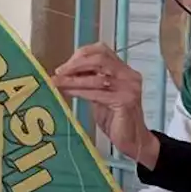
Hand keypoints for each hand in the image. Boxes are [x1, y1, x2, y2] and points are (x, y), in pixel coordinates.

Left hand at [52, 43, 159, 168]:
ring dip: (73, 79)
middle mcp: (129, 75)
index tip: (64, 65)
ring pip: (97, 77)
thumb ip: (90, 81)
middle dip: (76, 64)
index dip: (81, 54)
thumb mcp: (100, 95)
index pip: (102, 50)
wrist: (133, 140)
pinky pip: (97, 93)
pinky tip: (68, 92)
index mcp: (124, 70)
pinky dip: (79, 91)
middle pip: (100, 58)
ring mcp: (129, 88)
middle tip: (59, 72)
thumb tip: (66, 72)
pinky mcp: (125, 101)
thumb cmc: (115, 119)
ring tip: (57, 82)